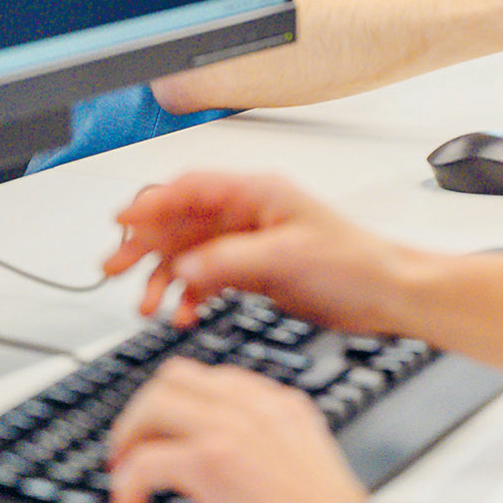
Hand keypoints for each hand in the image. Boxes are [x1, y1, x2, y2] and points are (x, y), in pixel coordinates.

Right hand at [103, 172, 421, 330]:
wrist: (388, 295)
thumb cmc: (355, 263)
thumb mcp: (288, 257)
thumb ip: (230, 260)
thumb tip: (182, 266)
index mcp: (257, 193)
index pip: (191, 188)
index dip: (153, 202)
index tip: (123, 221)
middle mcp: (248, 214)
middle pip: (181, 221)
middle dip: (145, 243)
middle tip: (114, 267)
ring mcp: (249, 243)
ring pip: (189, 254)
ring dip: (165, 277)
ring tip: (147, 305)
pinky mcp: (254, 271)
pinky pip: (207, 278)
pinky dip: (191, 295)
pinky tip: (183, 314)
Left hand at [107, 358, 367, 502]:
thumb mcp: (300, 465)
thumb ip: (265, 448)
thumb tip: (224, 463)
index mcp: (281, 404)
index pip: (215, 379)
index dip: (181, 404)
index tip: (166, 433)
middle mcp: (256, 404)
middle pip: (177, 376)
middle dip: (145, 410)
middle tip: (132, 448)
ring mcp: (233, 426)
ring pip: (154, 402)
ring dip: (129, 436)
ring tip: (122, 471)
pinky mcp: (212, 460)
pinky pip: (146, 458)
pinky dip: (127, 480)